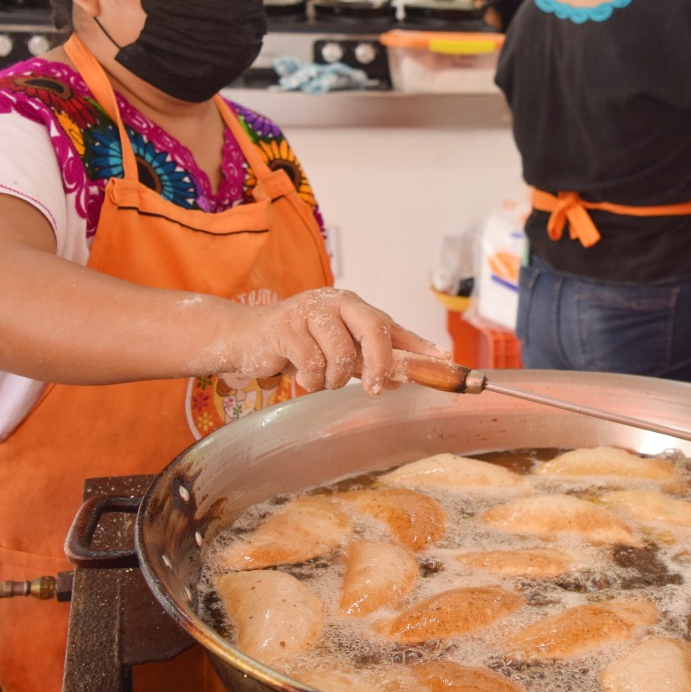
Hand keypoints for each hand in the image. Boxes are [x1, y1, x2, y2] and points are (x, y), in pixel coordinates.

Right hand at [226, 288, 441, 393]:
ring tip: (318, 377)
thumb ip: (371, 357)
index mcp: (354, 306)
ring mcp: (311, 311)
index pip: (391, 325)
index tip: (442, 360)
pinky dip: (310, 379)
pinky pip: (313, 365)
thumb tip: (407, 374)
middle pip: (374, 330)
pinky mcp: (286, 326)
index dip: (418, 344)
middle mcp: (337, 302)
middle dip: (380, 365)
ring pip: (341, 355)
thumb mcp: (338, 348)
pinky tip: (299, 374)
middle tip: (375, 389)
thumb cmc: (298, 344)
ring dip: (333, 379)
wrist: (247, 338)